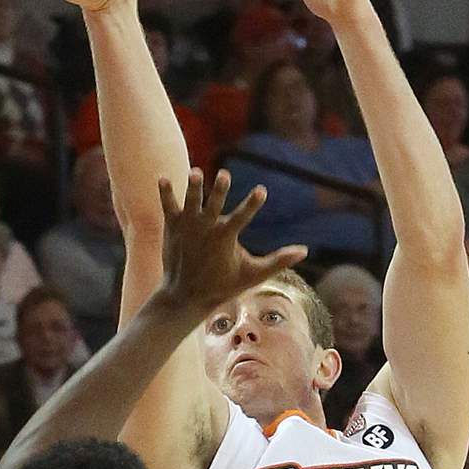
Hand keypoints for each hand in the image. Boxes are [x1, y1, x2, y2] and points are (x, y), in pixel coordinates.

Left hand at [158, 169, 306, 316]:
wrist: (185, 296)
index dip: (252, 203)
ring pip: (190, 202)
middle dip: (219, 190)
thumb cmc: (222, 285)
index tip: (261, 190)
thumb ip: (278, 261)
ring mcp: (187, 227)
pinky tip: (163, 178)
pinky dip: (166, 193)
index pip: (243, 217)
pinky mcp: (172, 227)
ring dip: (193, 187)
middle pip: (214, 205)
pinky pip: (168, 207)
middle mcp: (205, 230)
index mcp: (225, 238)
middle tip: (225, 175)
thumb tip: (305, 250)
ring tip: (195, 172)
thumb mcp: (252, 275)